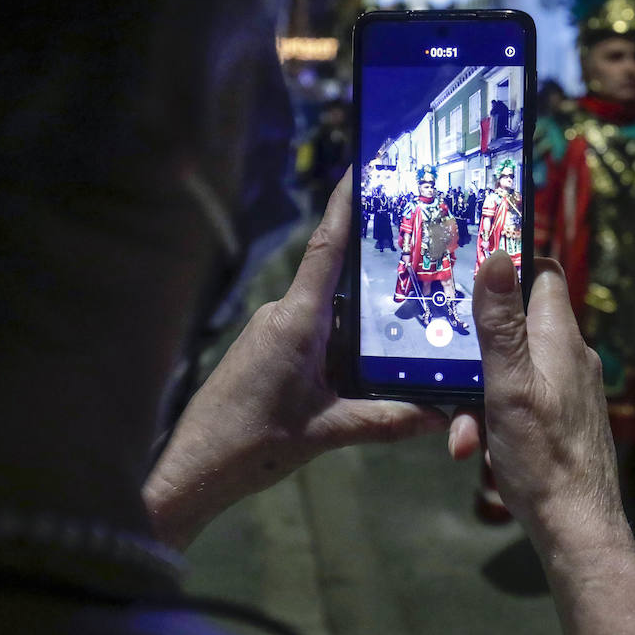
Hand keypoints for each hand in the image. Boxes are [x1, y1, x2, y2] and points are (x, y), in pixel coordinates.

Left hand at [144, 169, 447, 549]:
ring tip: (408, 333)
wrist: (195, 468)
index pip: (327, 249)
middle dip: (379, 278)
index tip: (363, 166)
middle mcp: (283, 314)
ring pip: (330, 314)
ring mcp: (272, 330)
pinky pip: (314, 333)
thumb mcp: (327, 431)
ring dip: (362, 324)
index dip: (345, 205)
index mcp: (297, 321)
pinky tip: (366, 366)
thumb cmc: (252, 443)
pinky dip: (341, 344)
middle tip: (425, 266)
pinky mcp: (266, 350)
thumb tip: (439, 415)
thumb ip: (386, 420)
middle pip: (341, 284)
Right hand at [454, 253, 623, 549]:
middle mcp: (567, 356)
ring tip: (461, 432)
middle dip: (474, 349)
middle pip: (514, 325)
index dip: (510, 263)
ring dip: (476, 396)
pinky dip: (492, 419)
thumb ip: (500, 323)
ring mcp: (564, 388)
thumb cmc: (544, 456)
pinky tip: (478, 449)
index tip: (469, 268)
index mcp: (560, 338)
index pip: (542, 273)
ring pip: (508, 370)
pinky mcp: (558, 418)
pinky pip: (516, 401)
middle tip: (442, 367)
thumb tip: (496, 255)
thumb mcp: (510, 385)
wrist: (576, 528)